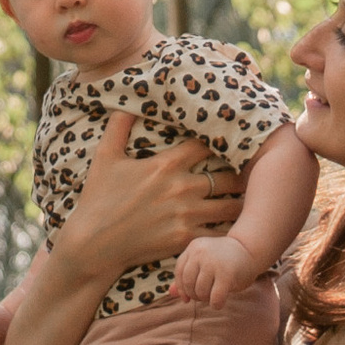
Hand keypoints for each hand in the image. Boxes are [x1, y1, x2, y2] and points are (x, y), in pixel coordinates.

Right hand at [49, 114, 242, 293]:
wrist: (93, 244)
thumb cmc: (98, 198)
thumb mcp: (105, 156)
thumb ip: (119, 125)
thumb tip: (126, 100)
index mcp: (166, 164)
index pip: (208, 145)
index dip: (222, 142)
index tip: (230, 141)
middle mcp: (181, 188)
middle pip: (229, 176)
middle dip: (241, 173)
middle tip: (251, 173)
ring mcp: (186, 216)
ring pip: (231, 206)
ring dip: (240, 201)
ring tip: (251, 199)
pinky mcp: (186, 240)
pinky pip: (220, 235)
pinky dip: (231, 230)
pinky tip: (237, 227)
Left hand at [168, 230, 260, 308]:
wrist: (249, 251)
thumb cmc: (223, 259)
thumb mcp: (203, 263)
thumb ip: (187, 275)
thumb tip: (171, 293)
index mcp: (194, 247)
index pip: (179, 272)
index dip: (181, 288)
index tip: (187, 298)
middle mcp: (201, 252)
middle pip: (188, 283)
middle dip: (194, 295)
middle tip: (204, 296)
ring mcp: (213, 262)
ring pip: (200, 291)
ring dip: (205, 299)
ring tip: (213, 295)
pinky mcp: (227, 274)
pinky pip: (215, 298)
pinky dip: (215, 304)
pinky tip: (219, 302)